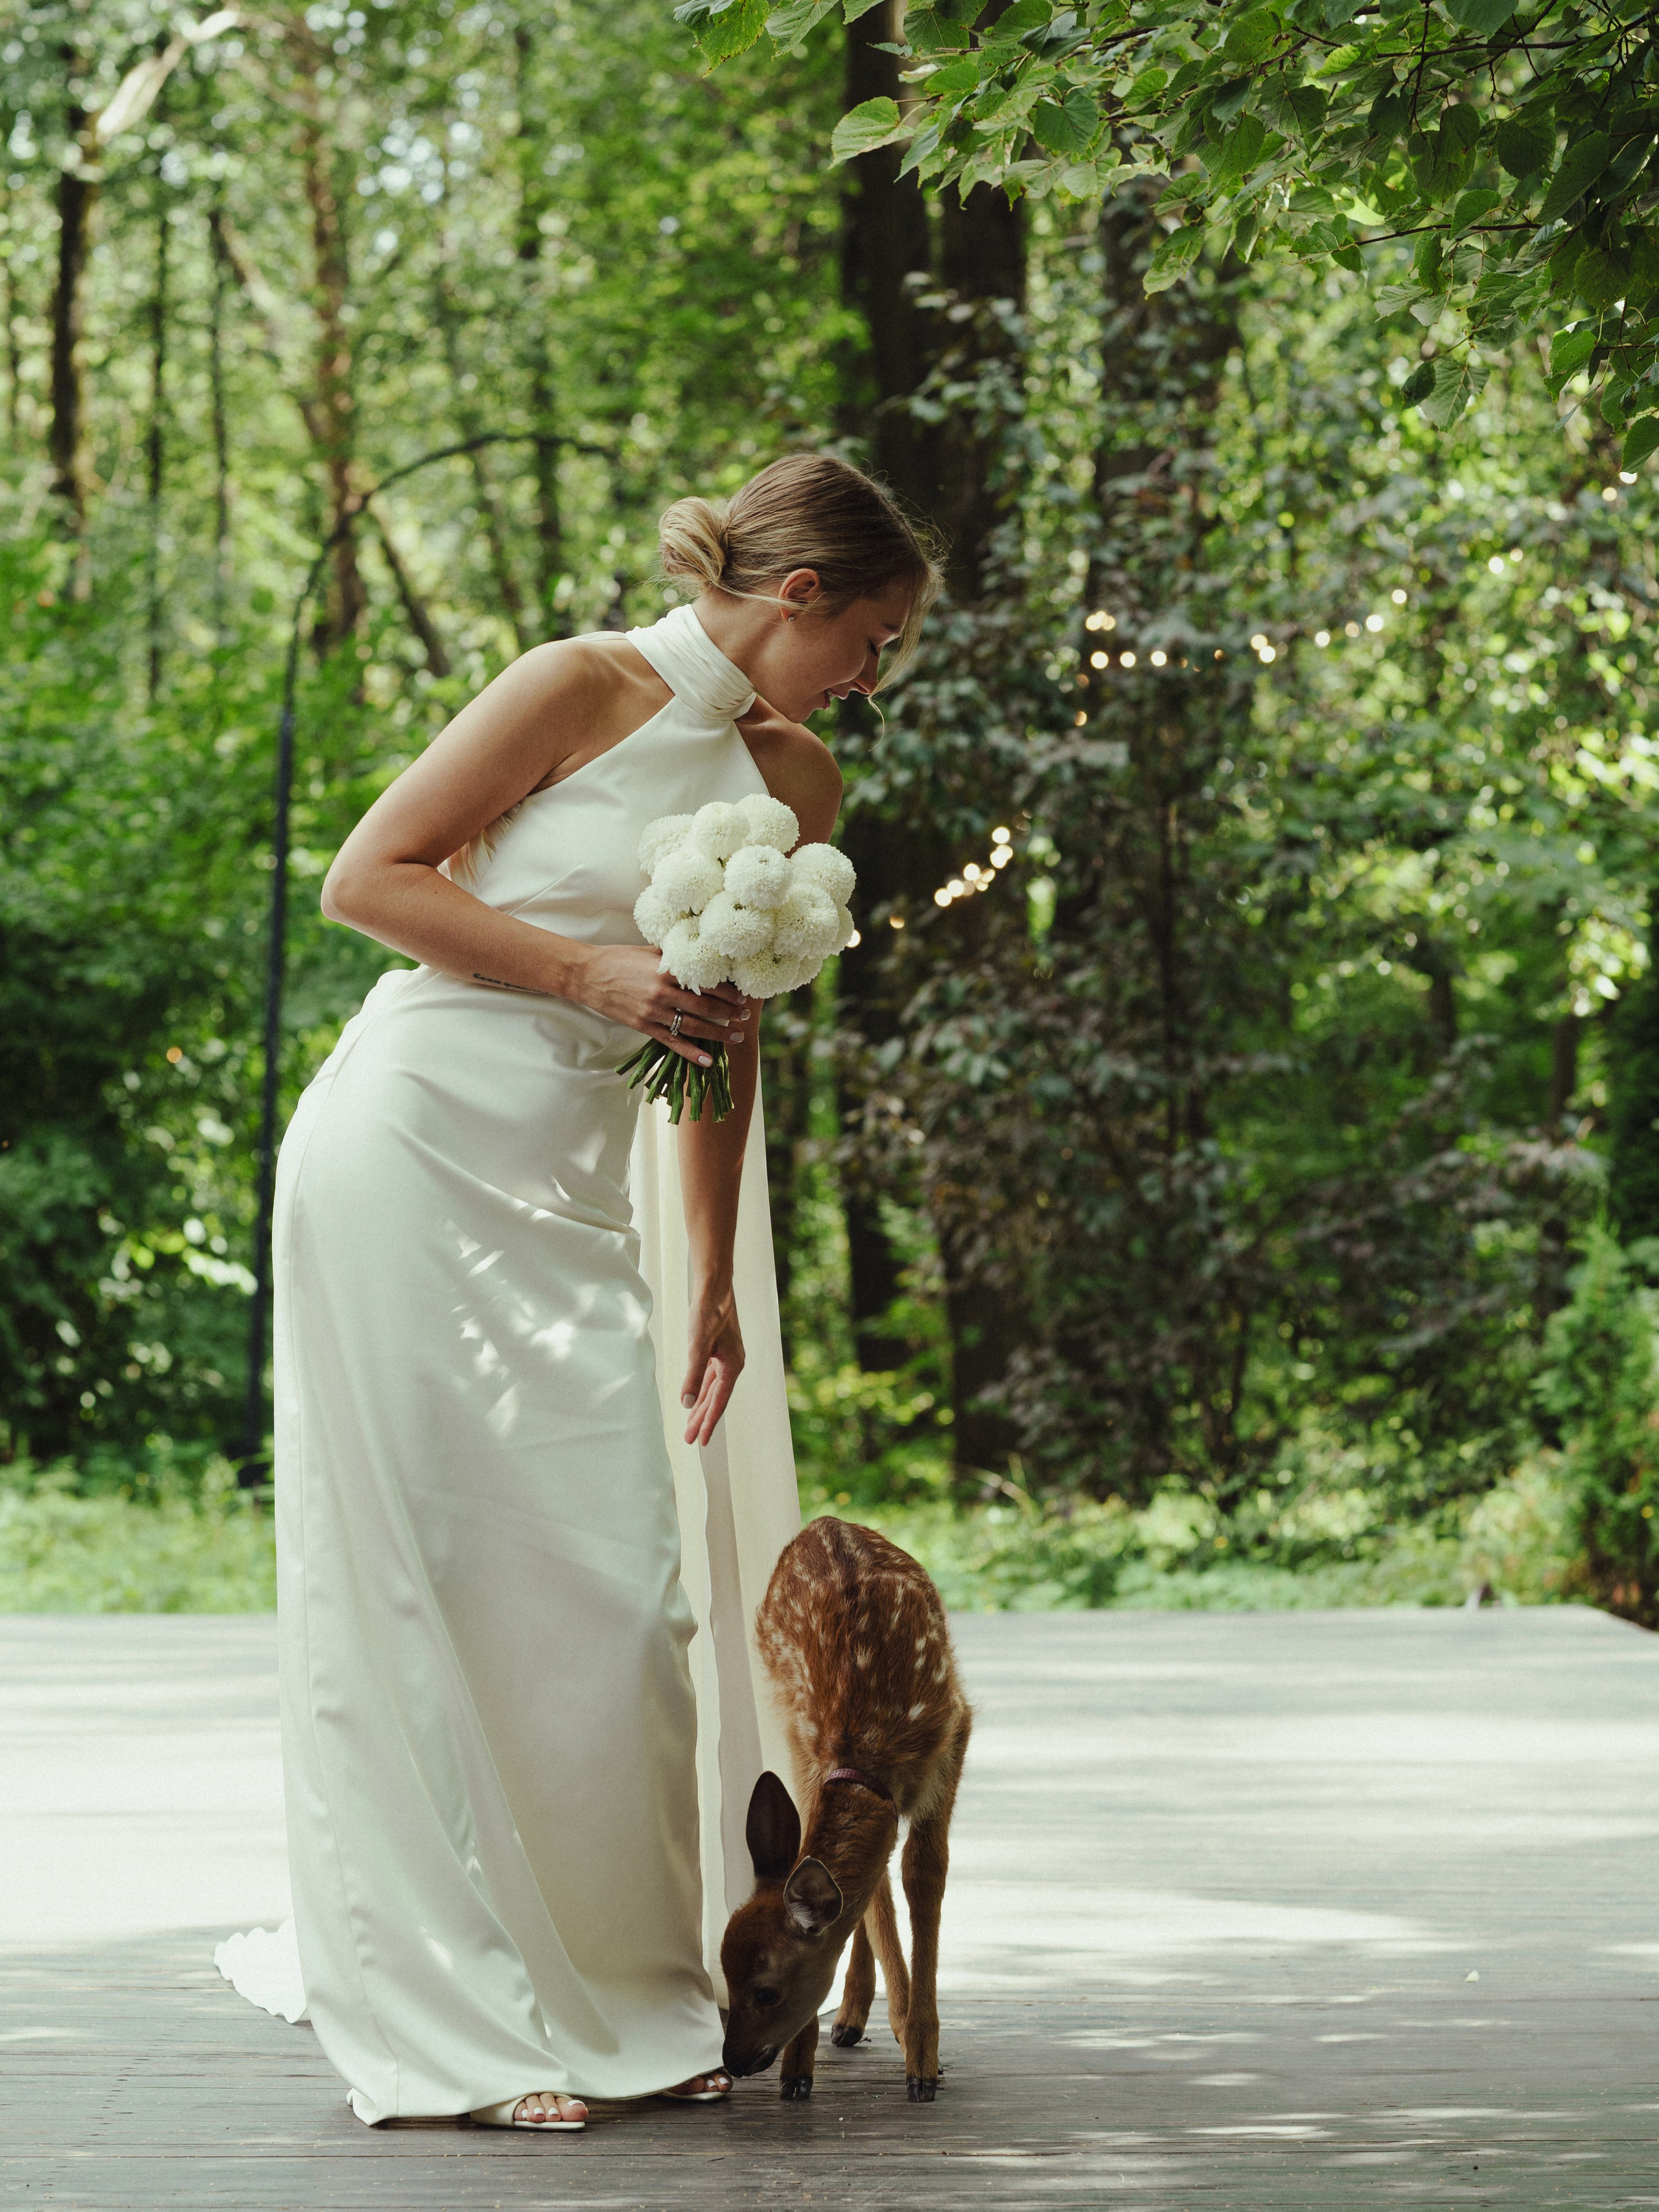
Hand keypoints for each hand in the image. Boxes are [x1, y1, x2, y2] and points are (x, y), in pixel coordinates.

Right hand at [574, 945, 749, 1066]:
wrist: (587, 975)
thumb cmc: (618, 958)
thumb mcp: (649, 952)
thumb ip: (674, 958)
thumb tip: (701, 958)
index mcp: (666, 970)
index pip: (705, 981)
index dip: (727, 990)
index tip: (742, 995)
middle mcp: (662, 992)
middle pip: (704, 1005)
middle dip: (729, 1012)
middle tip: (745, 1016)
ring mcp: (652, 1012)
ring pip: (693, 1026)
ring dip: (718, 1033)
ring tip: (736, 1037)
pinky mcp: (643, 1026)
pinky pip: (671, 1042)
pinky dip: (690, 1053)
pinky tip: (707, 1061)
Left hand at [682, 1282, 744, 1447]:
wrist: (715, 1287)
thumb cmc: (708, 1314)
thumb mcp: (697, 1346)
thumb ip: (692, 1376)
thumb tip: (686, 1404)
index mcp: (732, 1366)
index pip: (719, 1401)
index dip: (709, 1422)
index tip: (701, 1441)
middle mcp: (732, 1365)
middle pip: (715, 1399)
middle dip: (703, 1419)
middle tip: (690, 1440)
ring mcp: (726, 1358)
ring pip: (712, 1389)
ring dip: (701, 1406)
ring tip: (690, 1425)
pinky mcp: (719, 1351)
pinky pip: (710, 1378)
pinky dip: (701, 1390)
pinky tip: (694, 1398)